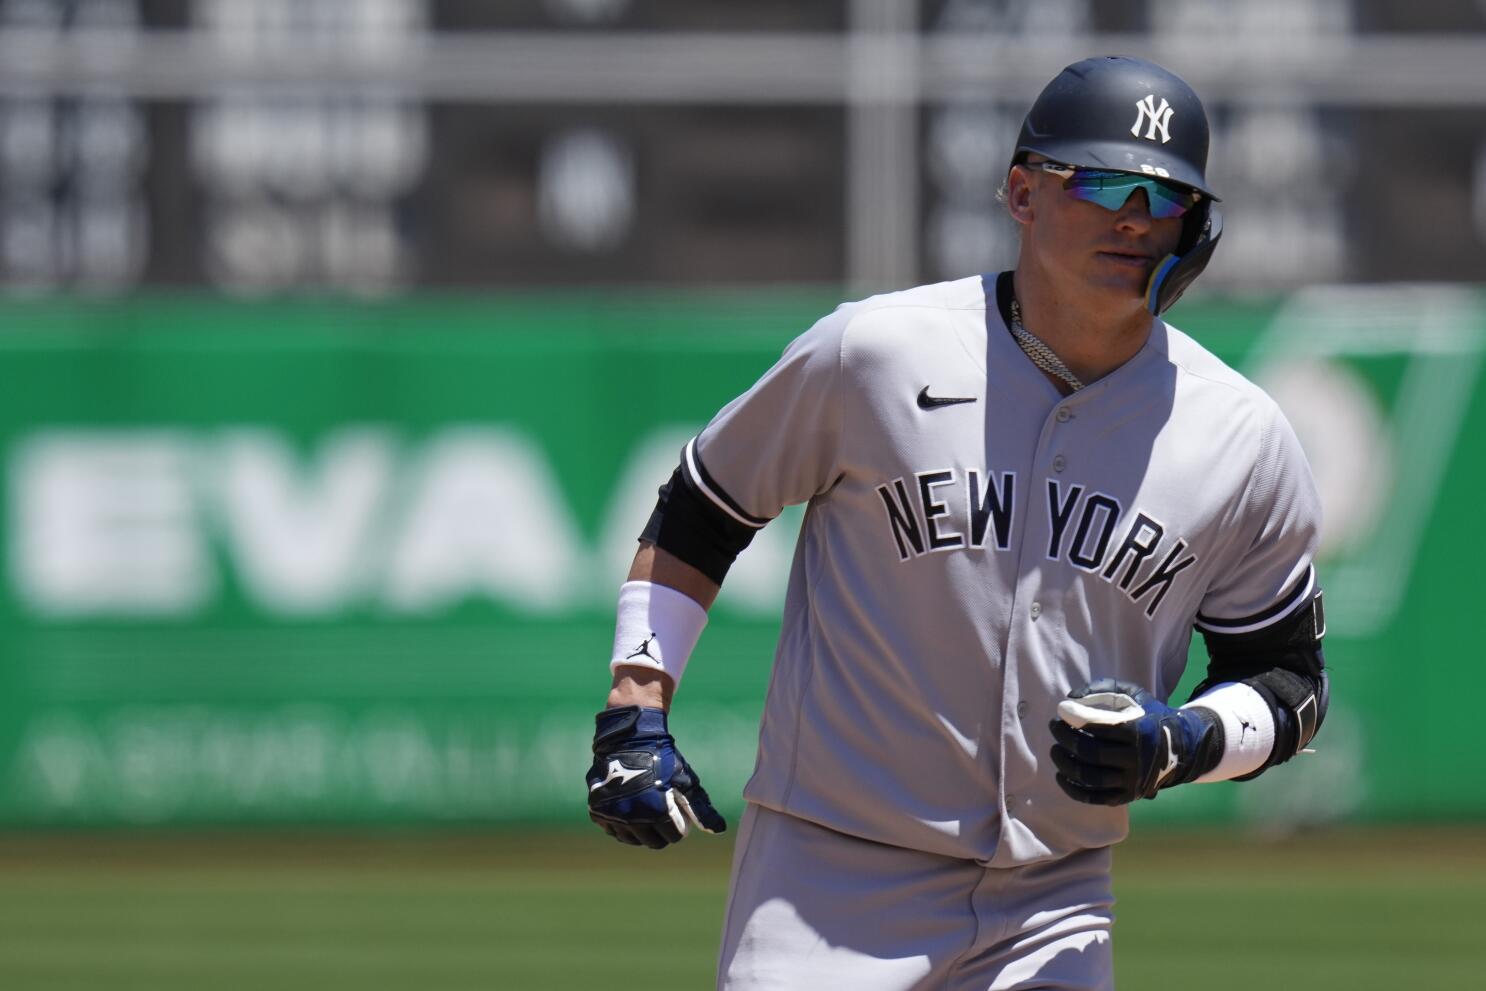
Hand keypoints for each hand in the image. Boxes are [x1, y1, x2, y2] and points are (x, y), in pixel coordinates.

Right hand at [586, 705, 726, 848]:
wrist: (630, 738)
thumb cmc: (662, 759)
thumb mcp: (686, 782)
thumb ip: (701, 809)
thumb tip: (718, 830)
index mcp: (657, 814)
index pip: (673, 837)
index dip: (679, 824)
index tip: (678, 810)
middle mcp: (632, 818)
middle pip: (653, 842)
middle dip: (662, 831)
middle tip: (663, 813)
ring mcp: (613, 815)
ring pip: (632, 839)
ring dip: (641, 830)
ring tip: (646, 812)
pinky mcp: (598, 810)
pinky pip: (613, 829)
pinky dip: (621, 824)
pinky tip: (629, 810)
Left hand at [1049, 678, 1220, 804]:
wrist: (1179, 747)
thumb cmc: (1146, 715)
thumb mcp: (1131, 694)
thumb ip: (1101, 689)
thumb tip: (1070, 699)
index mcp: (1137, 732)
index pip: (1097, 726)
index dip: (1073, 717)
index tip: (1060, 710)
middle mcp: (1136, 760)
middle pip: (1090, 753)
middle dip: (1065, 739)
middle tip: (1054, 727)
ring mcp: (1132, 781)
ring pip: (1089, 777)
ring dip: (1064, 763)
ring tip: (1055, 749)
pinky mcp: (1127, 796)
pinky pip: (1094, 798)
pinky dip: (1071, 789)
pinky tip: (1061, 774)